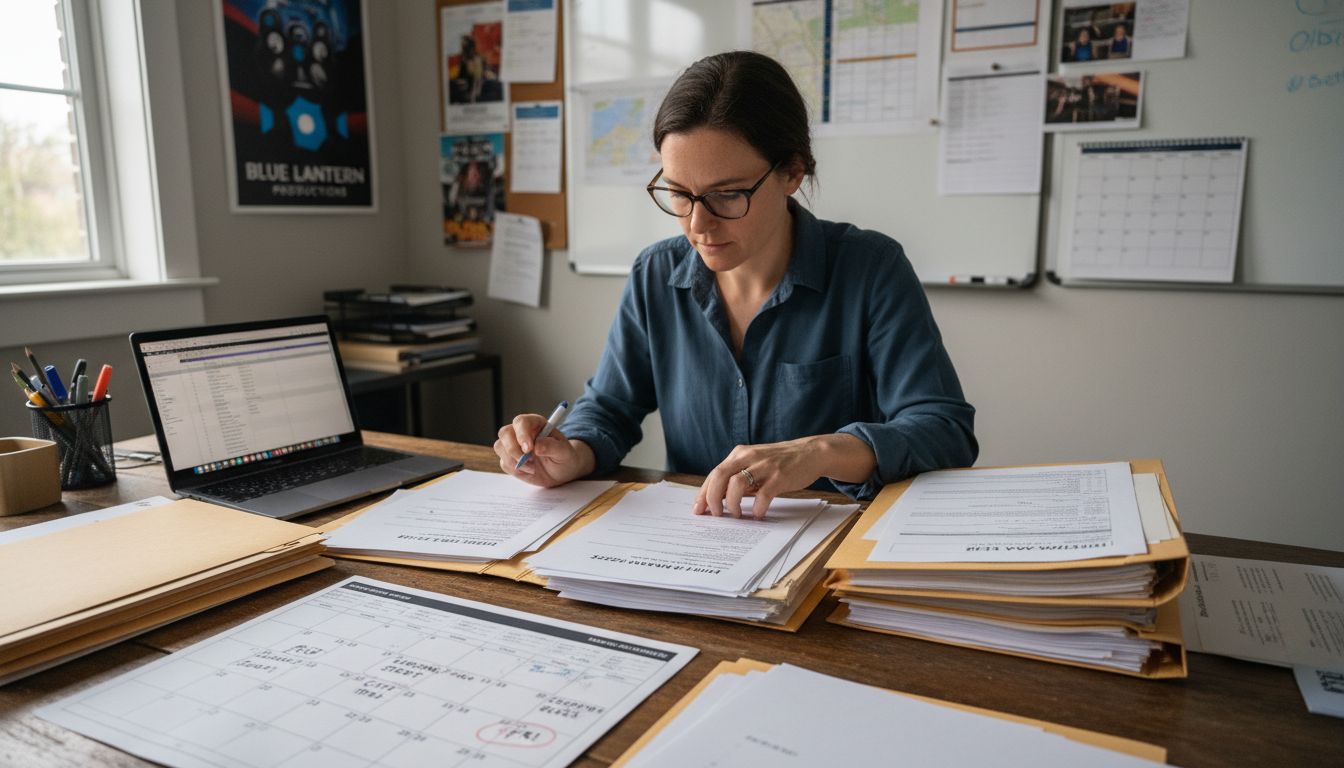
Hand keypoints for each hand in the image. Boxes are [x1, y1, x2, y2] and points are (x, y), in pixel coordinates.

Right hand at [494, 414, 594, 486]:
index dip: (522, 434)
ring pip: (500, 447)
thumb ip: (552, 446)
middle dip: (514, 449)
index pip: (521, 422)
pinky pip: (504, 463)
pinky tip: (529, 470)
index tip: (529, 448)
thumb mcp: (564, 452)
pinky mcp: (510, 458)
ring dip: (515, 461)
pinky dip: (515, 470)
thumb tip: (537, 446)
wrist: (561, 471)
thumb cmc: (564, 457)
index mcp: (535, 423)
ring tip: (533, 467)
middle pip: (505, 433)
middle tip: (529, 461)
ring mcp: (513, 445)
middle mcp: (521, 432)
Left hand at [692, 434, 875, 518]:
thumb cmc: (780, 462)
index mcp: (739, 454)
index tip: (698, 510)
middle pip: (719, 477)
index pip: (714, 474)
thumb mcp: (755, 463)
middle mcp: (748, 457)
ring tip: (736, 515)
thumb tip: (719, 500)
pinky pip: (763, 495)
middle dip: (712, 499)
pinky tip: (758, 514)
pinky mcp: (779, 476)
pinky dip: (757, 508)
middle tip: (716, 514)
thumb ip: (739, 477)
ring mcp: (764, 466)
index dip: (704, 493)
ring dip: (732, 504)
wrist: (810, 452)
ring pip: (736, 484)